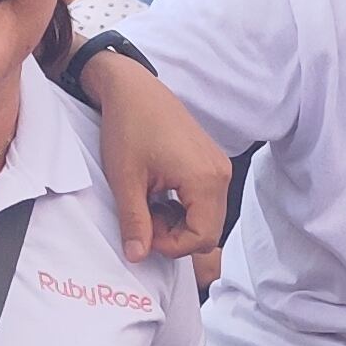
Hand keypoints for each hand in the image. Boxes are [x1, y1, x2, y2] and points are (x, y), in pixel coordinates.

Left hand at [87, 51, 230, 261]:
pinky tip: (160, 194)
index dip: (170, 246)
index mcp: (205, 180)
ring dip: (179, 222)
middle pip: (209, 232)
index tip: (143, 232)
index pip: (201, 238)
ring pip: (208, 218)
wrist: (133, 89)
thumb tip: (137, 256)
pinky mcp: (211, 162)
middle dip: (176, 236)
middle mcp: (220, 174)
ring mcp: (218, 167)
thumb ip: (135, 223)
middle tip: (145, 219)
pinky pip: (206, 201)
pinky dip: (184, 207)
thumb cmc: (129, 126)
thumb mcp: (125, 180)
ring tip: (149, 204)